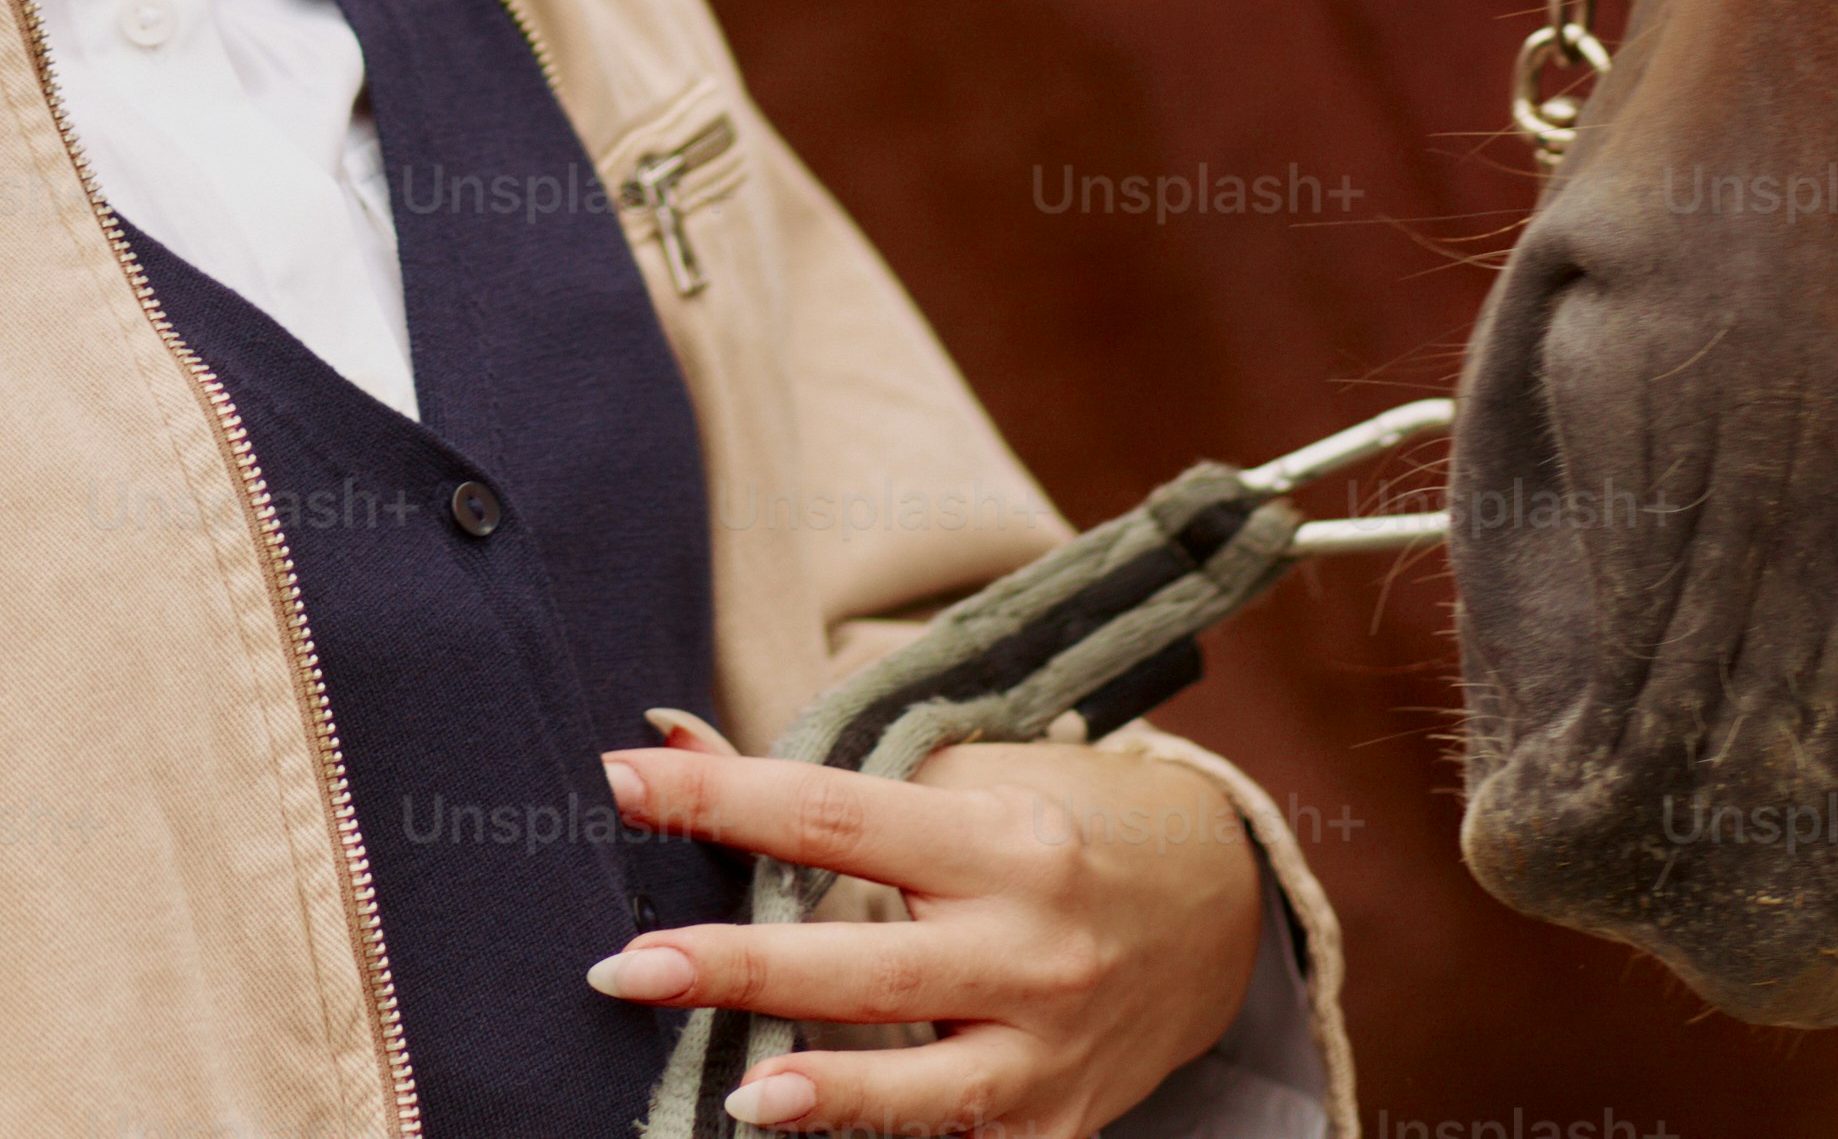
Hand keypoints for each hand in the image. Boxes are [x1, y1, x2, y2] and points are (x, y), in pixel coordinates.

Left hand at [584, 712, 1268, 1132]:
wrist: (1218, 909)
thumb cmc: (1060, 824)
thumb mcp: (958, 775)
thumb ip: (819, 777)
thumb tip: (667, 736)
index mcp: (996, 838)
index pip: (832, 812)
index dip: (720, 799)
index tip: (619, 778)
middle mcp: (1030, 947)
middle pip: (868, 964)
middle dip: (742, 970)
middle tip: (627, 969)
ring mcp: (1052, 1050)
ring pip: (931, 1089)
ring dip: (830, 1096)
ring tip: (737, 1096)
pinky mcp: (1063, 1124)